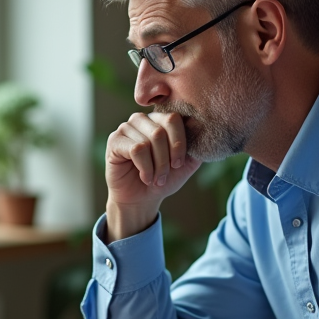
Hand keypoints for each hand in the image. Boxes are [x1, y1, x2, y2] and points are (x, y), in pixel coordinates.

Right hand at [105, 111, 201, 239]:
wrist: (142, 199)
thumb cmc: (163, 179)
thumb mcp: (186, 163)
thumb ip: (196, 145)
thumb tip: (204, 128)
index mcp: (161, 120)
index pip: (175, 119)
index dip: (179, 143)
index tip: (178, 163)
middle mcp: (143, 119)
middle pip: (162, 131)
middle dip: (167, 159)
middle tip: (165, 176)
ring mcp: (127, 127)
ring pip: (149, 140)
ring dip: (156, 166)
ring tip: (155, 179)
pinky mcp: (114, 140)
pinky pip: (136, 149)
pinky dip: (145, 168)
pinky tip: (144, 177)